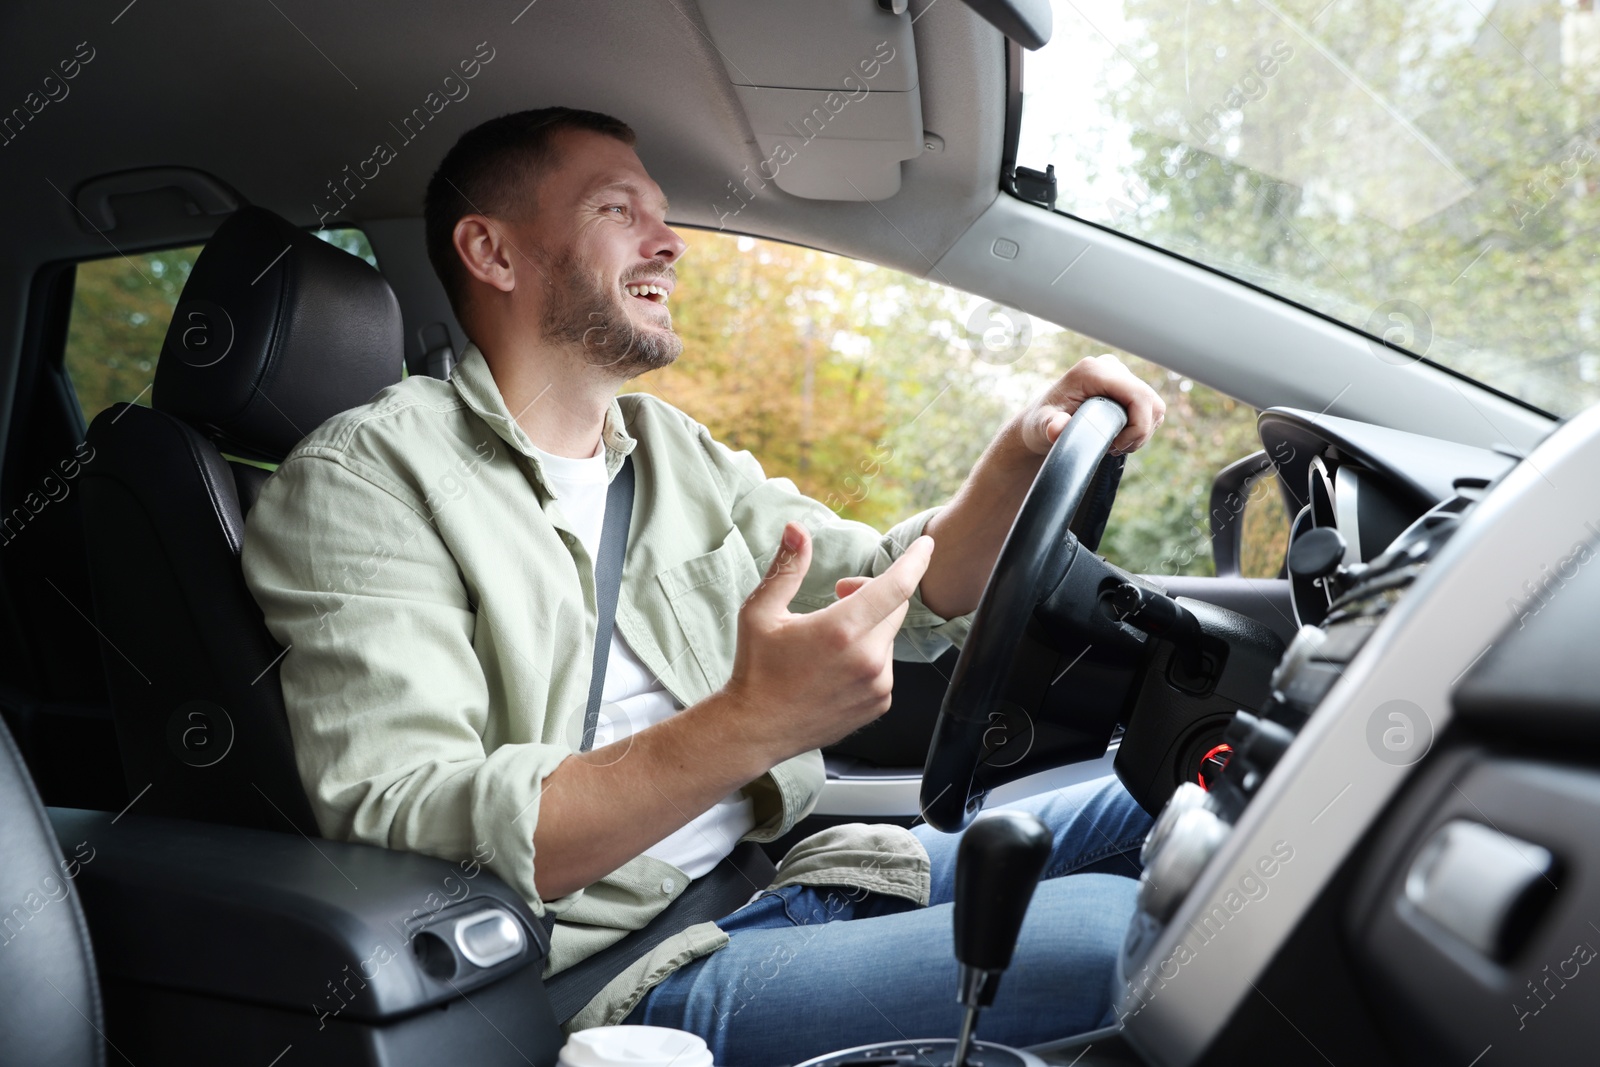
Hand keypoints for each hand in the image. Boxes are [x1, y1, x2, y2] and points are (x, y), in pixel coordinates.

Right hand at [722, 522, 933, 760]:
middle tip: (838, 597)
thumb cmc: (756, 668)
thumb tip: (796, 528)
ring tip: (831, 641)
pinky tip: (836, 667)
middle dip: (872, 594)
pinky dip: (869, 657)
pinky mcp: (879, 704)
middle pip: (894, 607)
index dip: (915, 561)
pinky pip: (886, 665)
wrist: (756, 728)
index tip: (926, 545)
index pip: (896, 586)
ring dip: (869, 628)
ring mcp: (877, 685)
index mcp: (841, 630)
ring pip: (888, 637)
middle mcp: (867, 659)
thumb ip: (787, 567)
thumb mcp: (761, 611)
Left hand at [1017, 353, 1165, 456]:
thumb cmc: (1040, 423)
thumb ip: (1050, 427)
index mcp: (1093, 371)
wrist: (1041, 423)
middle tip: (1116, 448)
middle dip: (1140, 431)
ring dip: (1141, 431)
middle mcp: (1110, 367)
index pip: (1138, 395)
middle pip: (1150, 401)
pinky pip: (1150, 408)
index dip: (1138, 426)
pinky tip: (1120, 437)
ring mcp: (1120, 375)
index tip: (1117, 445)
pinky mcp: (1126, 387)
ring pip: (1154, 406)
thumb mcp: (1041, 427)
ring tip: (1116, 444)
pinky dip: (1142, 427)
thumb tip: (1057, 427)